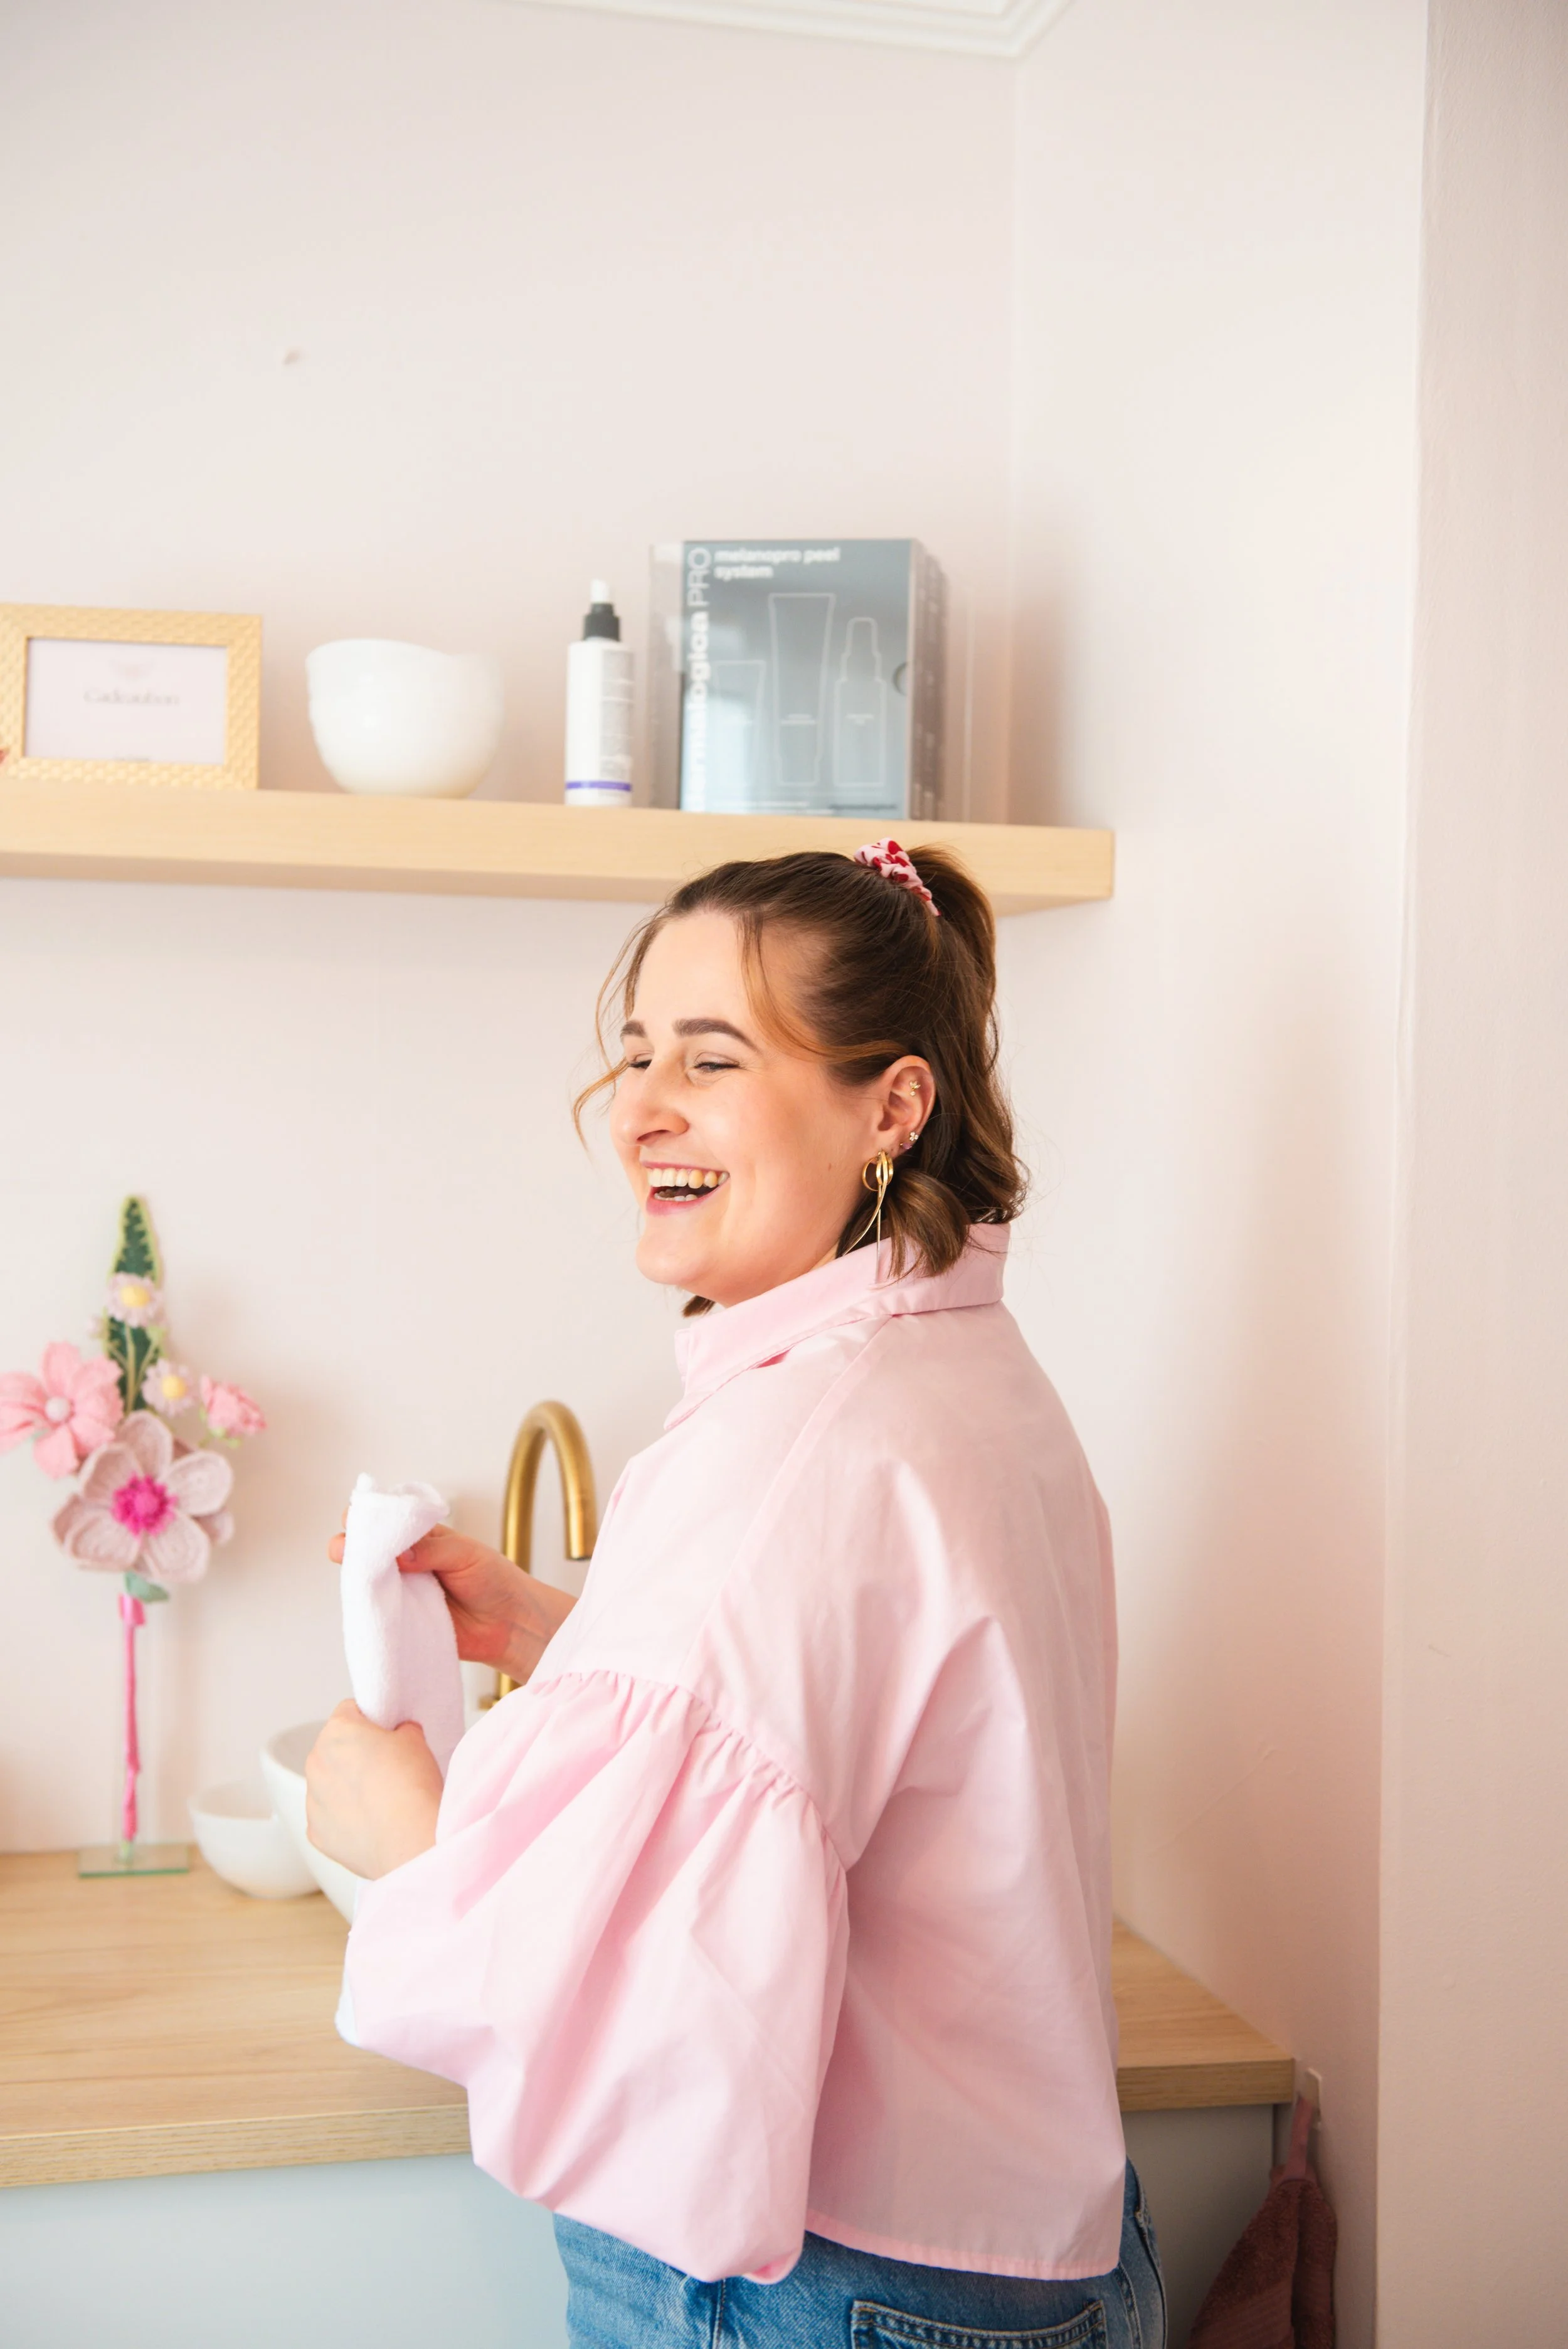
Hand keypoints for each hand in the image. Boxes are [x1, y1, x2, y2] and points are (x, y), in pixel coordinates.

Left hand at [305, 1701, 442, 1879]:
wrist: (409, 1839)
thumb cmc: (411, 1785)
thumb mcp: (415, 1739)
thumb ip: (400, 1730)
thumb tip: (398, 1736)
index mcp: (337, 1732)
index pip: (350, 1711)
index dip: (372, 1721)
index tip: (387, 1734)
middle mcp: (316, 1763)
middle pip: (335, 1749)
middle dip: (356, 1755)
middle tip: (387, 1768)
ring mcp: (312, 1800)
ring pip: (329, 1784)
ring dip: (347, 1788)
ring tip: (381, 1800)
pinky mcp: (316, 1833)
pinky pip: (329, 1817)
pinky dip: (345, 1819)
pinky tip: (371, 1823)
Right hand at [327, 1523, 575, 1685]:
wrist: (511, 1624)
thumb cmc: (494, 1580)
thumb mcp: (466, 1554)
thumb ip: (433, 1550)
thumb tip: (398, 1554)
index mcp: (421, 1538)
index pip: (387, 1521)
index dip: (367, 1516)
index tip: (355, 1518)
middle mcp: (405, 1563)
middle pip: (365, 1550)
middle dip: (348, 1544)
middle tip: (346, 1549)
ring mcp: (401, 1593)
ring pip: (365, 1582)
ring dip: (354, 1578)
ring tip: (353, 1576)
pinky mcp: (402, 1622)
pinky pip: (377, 1615)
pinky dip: (367, 1611)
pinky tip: (365, 1607)